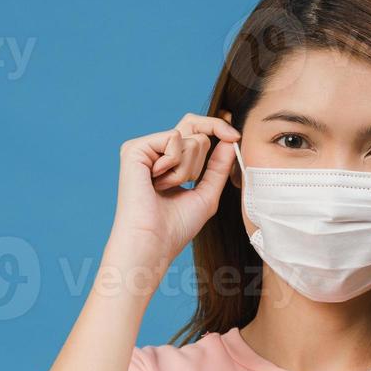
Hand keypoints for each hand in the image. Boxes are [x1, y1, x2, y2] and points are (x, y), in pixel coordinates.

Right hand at [110, 113, 239, 265]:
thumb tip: (229, 139)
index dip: (216, 127)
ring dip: (188, 169)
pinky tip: (158, 182)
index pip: (196, 132)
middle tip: (187, 182)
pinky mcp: (135, 148)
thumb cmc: (175, 228)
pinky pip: (173, 138)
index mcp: (167, 161)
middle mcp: (154, 151)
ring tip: (166, 188)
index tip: (235, 136)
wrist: (153, 243)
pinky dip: (175, 164)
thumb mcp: (207, 194)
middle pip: (195, 127)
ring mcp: (143, 148)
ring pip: (189, 137)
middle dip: (203, 157)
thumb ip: (218, 166)